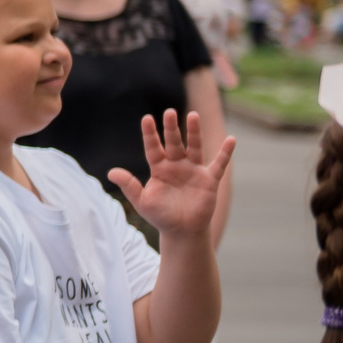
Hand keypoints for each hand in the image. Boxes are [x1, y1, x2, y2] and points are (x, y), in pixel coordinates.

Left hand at [110, 108, 234, 241]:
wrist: (182, 231)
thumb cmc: (160, 216)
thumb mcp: (142, 201)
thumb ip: (129, 185)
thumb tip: (111, 172)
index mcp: (159, 169)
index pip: (153, 147)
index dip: (150, 134)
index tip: (146, 118)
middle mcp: (177, 165)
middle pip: (174, 142)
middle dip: (171, 128)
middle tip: (169, 111)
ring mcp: (194, 171)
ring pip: (194, 147)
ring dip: (194, 132)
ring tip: (193, 115)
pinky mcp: (209, 179)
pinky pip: (219, 163)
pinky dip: (226, 152)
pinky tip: (231, 139)